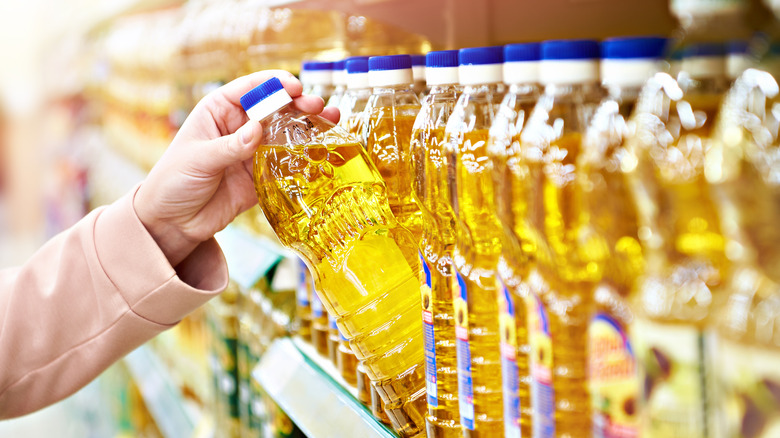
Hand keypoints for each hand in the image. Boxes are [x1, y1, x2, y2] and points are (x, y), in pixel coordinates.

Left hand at [134, 70, 339, 266]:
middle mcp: (239, 127)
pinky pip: (286, 162)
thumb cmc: (174, 181)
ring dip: (308, 127)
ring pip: (285, 133)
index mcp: (218, 111)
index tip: (295, 87)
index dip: (274, 84)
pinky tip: (322, 151)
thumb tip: (257, 130)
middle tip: (317, 106)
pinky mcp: (261, 175)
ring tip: (330, 121)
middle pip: (274, 108)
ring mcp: (252, 151)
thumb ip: (230, 145)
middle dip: (298, 104)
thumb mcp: (199, 159)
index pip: (250, 88)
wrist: (174, 222)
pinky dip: (304, 156)